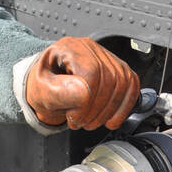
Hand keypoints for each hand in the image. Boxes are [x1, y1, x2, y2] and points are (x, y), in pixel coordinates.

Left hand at [25, 37, 139, 129]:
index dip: (87, 100)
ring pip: (123, 82)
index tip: (74, 116)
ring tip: (92, 122)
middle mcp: (90, 48)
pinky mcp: (117, 68)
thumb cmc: (43, 85)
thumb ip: (58, 92)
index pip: (91, 72)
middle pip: (109, 78)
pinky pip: (132, 84)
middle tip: (82, 122)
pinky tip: (112, 119)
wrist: (46, 85)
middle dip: (98, 109)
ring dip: (110, 110)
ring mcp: (106, 56)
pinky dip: (125, 105)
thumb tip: (84, 95)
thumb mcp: (40, 91)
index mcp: (68, 48)